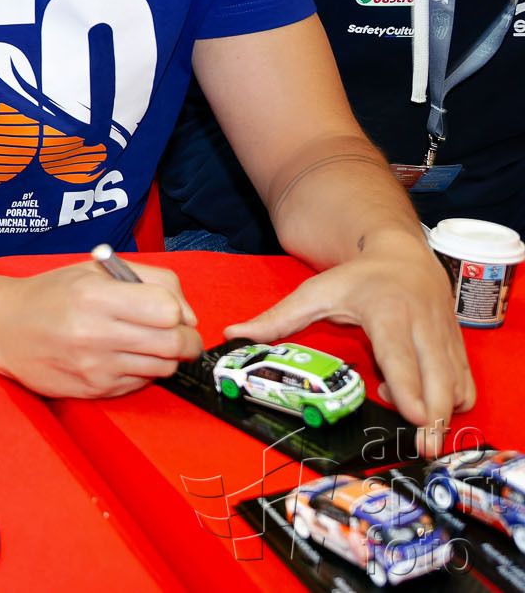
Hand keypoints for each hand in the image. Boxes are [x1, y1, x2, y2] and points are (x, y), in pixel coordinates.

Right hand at [0, 260, 202, 397]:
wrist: (1, 328)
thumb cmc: (48, 295)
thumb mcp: (92, 270)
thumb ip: (146, 280)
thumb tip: (186, 314)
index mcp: (94, 295)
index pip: (167, 309)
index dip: (179, 310)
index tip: (173, 310)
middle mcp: (95, 333)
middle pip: (174, 343)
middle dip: (187, 339)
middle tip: (179, 333)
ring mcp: (95, 366)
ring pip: (164, 367)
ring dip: (166, 356)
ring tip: (148, 343)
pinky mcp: (94, 390)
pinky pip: (141, 383)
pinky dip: (143, 371)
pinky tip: (124, 357)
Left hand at [227, 229, 470, 456]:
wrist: (401, 254)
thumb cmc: (357, 278)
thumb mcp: (314, 292)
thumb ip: (277, 319)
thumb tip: (233, 335)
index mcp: (386, 312)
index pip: (400, 356)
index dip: (410, 388)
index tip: (417, 417)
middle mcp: (422, 324)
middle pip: (438, 379)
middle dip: (435, 416)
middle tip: (423, 446)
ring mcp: (445, 336)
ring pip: (457, 385)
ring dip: (443, 411)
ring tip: (413, 414)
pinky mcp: (459, 346)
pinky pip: (467, 383)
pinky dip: (453, 401)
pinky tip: (424, 399)